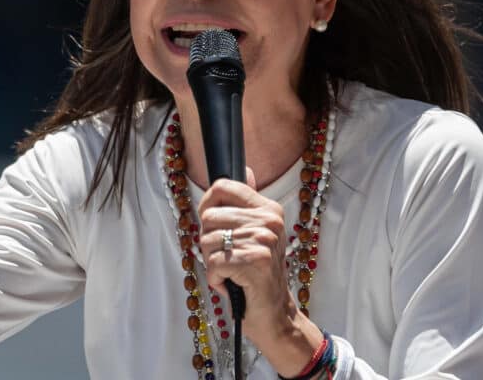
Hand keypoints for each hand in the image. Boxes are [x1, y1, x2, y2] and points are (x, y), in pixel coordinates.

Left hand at [197, 169, 323, 375]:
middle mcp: (268, 221)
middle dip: (208, 242)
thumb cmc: (258, 274)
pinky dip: (215, 279)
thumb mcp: (257, 233)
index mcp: (268, 209)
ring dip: (212, 262)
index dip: (207, 203)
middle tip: (226, 257)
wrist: (275, 312)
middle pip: (208, 217)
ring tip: (231, 271)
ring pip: (207, 241)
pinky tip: (231, 283)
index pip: (223, 186)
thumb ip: (247, 204)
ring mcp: (262, 240)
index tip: (211, 222)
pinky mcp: (253, 261)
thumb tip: (247, 169)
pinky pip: (213, 263)